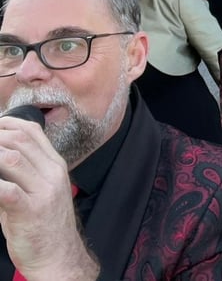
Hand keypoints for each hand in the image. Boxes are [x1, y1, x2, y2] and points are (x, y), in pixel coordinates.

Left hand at [0, 116, 99, 278]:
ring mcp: (44, 191)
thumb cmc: (44, 224)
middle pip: (20, 141)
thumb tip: (1, 157)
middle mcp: (52, 173)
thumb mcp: (39, 190)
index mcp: (55, 165)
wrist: (58, 256)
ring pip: (12, 159)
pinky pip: (6, 190)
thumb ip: (22, 172)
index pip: (32, 132)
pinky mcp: (30, 210)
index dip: (7, 124)